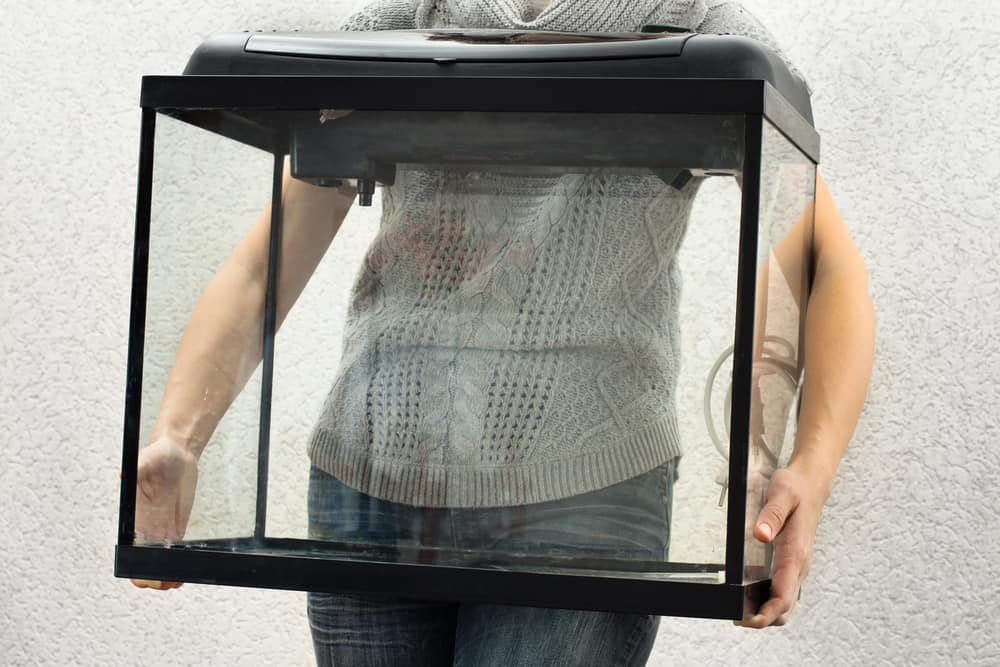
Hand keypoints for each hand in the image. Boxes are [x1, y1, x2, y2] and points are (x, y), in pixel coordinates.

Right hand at [130, 435, 198, 590]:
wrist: (177, 453)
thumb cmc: (160, 455)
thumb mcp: (149, 458)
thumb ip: (138, 467)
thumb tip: (124, 474)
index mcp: (136, 515)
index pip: (130, 549)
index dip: (137, 565)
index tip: (148, 574)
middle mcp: (146, 525)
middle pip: (144, 561)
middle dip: (153, 576)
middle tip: (167, 582)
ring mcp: (161, 527)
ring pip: (159, 560)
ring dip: (166, 573)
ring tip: (176, 581)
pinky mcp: (175, 525)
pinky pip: (173, 550)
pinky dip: (176, 563)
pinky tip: (182, 573)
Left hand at [735, 464, 824, 627]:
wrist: (811, 485)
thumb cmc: (795, 489)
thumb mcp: (781, 494)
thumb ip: (771, 515)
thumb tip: (761, 534)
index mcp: (796, 553)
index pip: (783, 595)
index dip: (766, 613)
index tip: (746, 619)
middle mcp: (799, 565)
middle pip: (785, 606)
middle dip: (763, 618)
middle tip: (737, 618)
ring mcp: (797, 566)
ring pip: (785, 601)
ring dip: (766, 612)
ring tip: (741, 612)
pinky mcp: (792, 563)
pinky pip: (783, 590)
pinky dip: (769, 600)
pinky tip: (751, 596)